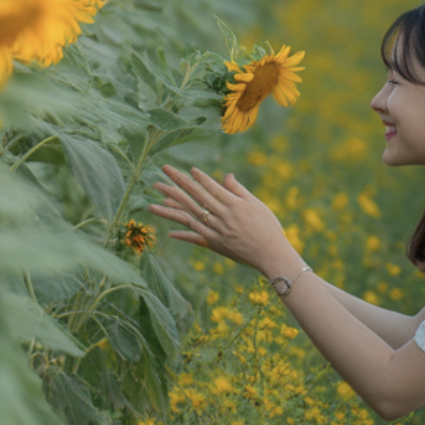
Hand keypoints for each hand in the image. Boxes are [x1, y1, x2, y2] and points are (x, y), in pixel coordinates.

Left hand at [150, 165, 294, 273]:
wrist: (271, 254)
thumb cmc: (269, 228)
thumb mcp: (257, 205)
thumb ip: (239, 191)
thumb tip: (226, 175)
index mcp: (234, 204)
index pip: (212, 188)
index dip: (200, 179)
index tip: (189, 170)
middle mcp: (222, 216)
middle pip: (196, 196)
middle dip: (178, 182)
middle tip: (164, 170)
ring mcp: (217, 230)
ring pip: (189, 215)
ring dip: (170, 207)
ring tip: (153, 201)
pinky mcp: (215, 244)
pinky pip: (195, 237)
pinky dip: (182, 234)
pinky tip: (169, 231)